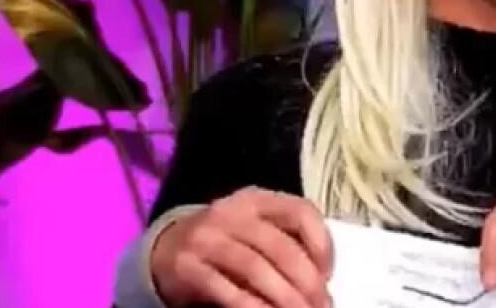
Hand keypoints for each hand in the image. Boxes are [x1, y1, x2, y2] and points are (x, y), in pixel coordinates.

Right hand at [150, 186, 332, 307]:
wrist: (166, 249)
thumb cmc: (227, 240)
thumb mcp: (256, 229)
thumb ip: (286, 241)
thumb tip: (321, 279)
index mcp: (258, 199)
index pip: (301, 211)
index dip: (322, 243)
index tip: (329, 274)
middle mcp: (232, 212)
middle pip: (280, 246)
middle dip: (307, 281)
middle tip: (321, 304)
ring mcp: (207, 238)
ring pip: (255, 267)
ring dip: (283, 296)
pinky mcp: (187, 266)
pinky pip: (225, 289)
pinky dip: (251, 306)